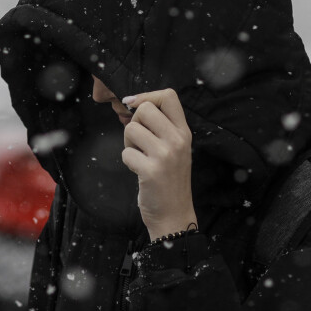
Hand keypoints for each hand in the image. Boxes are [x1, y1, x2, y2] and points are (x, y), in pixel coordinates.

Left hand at [119, 89, 197, 240]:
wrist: (174, 215)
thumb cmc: (169, 180)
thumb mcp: (175, 149)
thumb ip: (161, 127)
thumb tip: (132, 105)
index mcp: (185, 132)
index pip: (169, 96)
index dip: (147, 96)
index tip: (134, 106)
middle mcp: (178, 140)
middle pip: (145, 109)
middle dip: (134, 122)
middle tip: (138, 141)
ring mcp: (165, 155)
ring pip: (131, 129)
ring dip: (128, 143)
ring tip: (140, 157)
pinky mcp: (151, 171)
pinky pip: (126, 153)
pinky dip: (128, 161)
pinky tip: (139, 171)